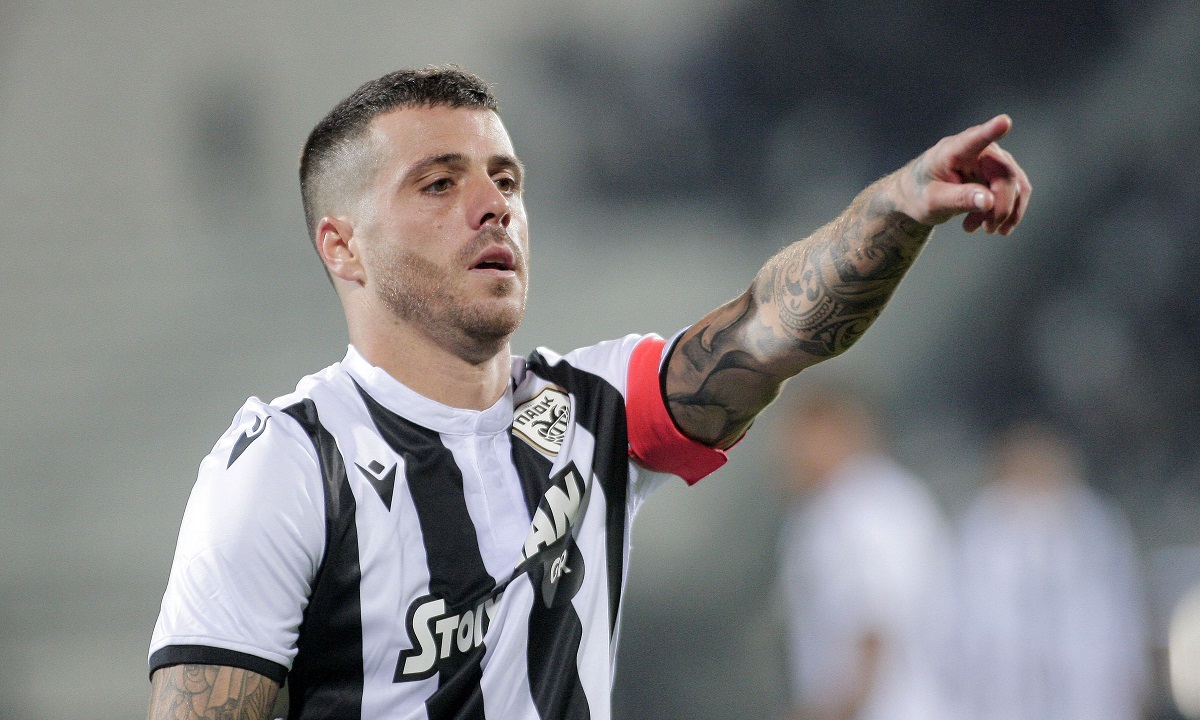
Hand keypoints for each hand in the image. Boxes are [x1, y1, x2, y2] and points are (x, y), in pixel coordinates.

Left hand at [895, 114, 1030, 234]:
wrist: (917, 195)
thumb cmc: (919, 193)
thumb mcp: (933, 202)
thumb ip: (959, 199)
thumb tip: (989, 201)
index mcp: (953, 151)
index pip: (975, 139)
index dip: (991, 131)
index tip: (1004, 121)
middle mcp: (978, 150)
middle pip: (1005, 175)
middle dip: (1001, 207)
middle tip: (987, 230)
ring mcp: (991, 160)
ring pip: (1016, 186)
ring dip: (1004, 212)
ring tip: (983, 229)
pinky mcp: (999, 173)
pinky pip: (1016, 192)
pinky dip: (1007, 213)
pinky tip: (987, 225)